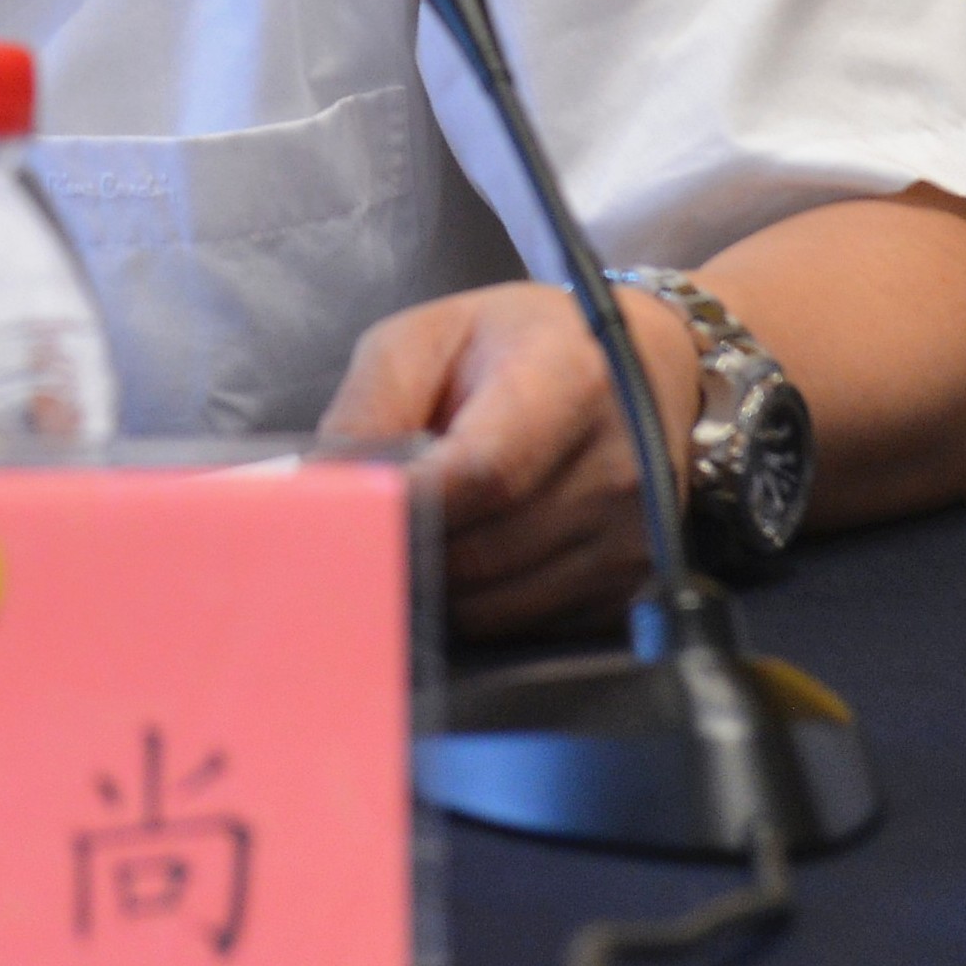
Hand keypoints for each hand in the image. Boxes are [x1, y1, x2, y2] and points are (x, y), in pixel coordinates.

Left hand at [318, 282, 701, 637]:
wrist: (645, 362)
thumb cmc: (520, 343)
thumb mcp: (431, 336)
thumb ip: (373, 402)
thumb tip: (320, 487)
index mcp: (570, 380)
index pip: (483, 473)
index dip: (409, 507)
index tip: (346, 522)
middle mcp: (620, 466)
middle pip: (484, 551)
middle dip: (407, 555)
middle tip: (354, 544)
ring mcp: (634, 537)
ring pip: (498, 605)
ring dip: (437, 589)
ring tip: (412, 544)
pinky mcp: (633, 584)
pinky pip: (529, 629)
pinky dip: (479, 609)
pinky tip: (463, 564)